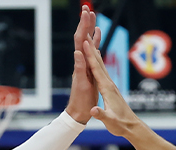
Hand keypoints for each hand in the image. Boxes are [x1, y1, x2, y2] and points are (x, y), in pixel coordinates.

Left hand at [63, 8, 100, 124]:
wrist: (79, 112)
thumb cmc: (81, 102)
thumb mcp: (82, 86)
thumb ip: (80, 69)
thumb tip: (78, 53)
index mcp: (80, 64)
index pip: (80, 41)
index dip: (83, 27)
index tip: (86, 13)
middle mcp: (81, 62)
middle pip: (82, 38)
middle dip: (85, 22)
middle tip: (87, 8)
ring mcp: (85, 65)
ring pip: (87, 43)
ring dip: (89, 29)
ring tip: (93, 16)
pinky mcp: (89, 69)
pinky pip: (92, 52)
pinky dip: (95, 42)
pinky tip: (97, 36)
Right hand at [83, 28, 142, 137]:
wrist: (132, 127)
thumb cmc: (121, 125)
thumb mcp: (110, 121)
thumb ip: (101, 115)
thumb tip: (93, 110)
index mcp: (107, 90)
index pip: (97, 70)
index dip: (90, 56)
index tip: (85, 43)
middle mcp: (110, 85)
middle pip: (99, 64)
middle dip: (91, 50)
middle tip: (86, 36)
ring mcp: (111, 87)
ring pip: (101, 68)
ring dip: (95, 55)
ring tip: (90, 44)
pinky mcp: (112, 90)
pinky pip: (103, 74)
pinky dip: (98, 65)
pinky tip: (97, 62)